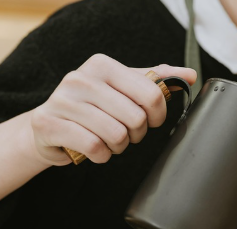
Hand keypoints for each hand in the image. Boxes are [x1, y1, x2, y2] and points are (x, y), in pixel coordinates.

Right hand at [30, 54, 196, 165]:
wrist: (47, 127)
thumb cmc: (91, 109)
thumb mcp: (122, 89)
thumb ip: (154, 81)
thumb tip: (189, 75)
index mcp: (102, 65)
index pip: (151, 92)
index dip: (157, 115)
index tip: (150, 121)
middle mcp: (80, 78)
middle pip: (136, 118)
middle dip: (136, 134)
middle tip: (125, 134)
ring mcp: (62, 101)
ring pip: (116, 135)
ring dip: (118, 147)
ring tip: (108, 141)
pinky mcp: (49, 124)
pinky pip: (94, 147)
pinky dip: (101, 156)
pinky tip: (94, 150)